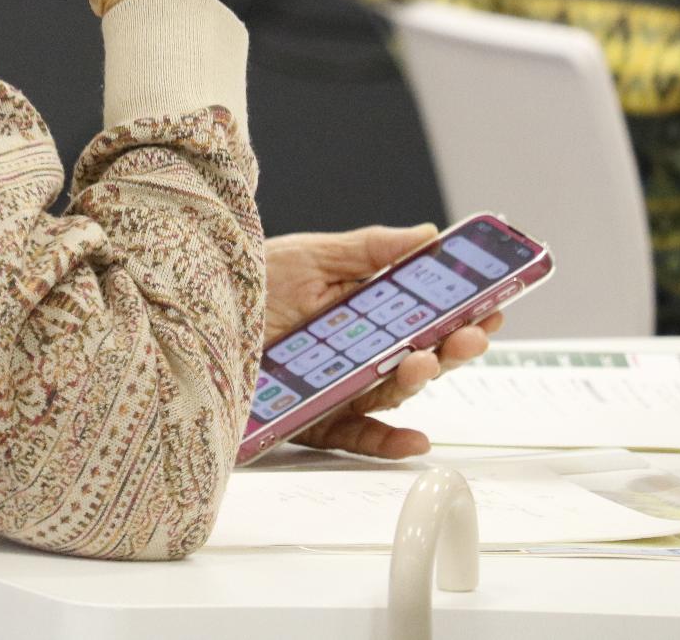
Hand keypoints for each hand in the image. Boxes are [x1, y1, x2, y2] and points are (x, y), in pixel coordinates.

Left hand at [263, 225, 497, 459]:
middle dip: (452, 347)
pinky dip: (386, 442)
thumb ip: (368, 249)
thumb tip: (427, 236)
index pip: (421, 315)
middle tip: (472, 335)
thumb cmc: (245, 285)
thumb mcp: (310, 255)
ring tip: (426, 362)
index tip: (492, 304)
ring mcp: (336, 387)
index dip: (458, 313)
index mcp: (360, 311)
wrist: (187, 316)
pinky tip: (415, 439)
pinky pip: (353, 436)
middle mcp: (354, 352)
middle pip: (417, 356)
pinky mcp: (311, 418)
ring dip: (417, 381)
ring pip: (390, 393)